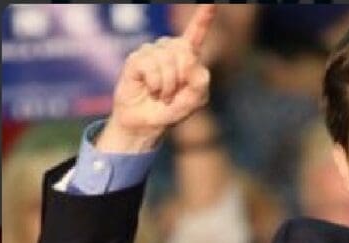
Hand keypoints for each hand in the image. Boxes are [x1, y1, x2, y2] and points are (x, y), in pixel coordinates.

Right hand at [97, 5, 215, 152]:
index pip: (196, 33)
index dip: (203, 17)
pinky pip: (150, 65)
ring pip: (167, 59)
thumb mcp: (195, 100)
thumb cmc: (173, 110)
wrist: (148, 124)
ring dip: (168, 84)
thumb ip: (200, 82)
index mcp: (188, 57)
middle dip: (182, 75)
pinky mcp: (136, 59)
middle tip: (175, 92)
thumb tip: (188, 58)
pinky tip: (151, 89)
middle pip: (184, 49)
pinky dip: (155, 83)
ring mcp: (152, 53)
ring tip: (162, 94)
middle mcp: (170, 50)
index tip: (212, 3)